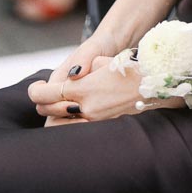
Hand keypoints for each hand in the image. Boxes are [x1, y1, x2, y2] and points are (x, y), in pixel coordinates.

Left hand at [28, 55, 181, 125]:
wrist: (157, 87)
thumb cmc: (130, 69)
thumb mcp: (104, 60)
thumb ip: (83, 68)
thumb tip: (71, 77)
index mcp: (85, 89)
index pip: (47, 94)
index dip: (36, 91)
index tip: (34, 88)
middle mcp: (88, 108)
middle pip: (50, 110)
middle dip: (43, 103)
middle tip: (42, 97)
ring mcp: (96, 122)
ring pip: (61, 126)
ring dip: (54, 117)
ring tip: (55, 109)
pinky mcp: (105, 130)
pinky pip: (78, 131)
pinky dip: (70, 127)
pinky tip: (70, 121)